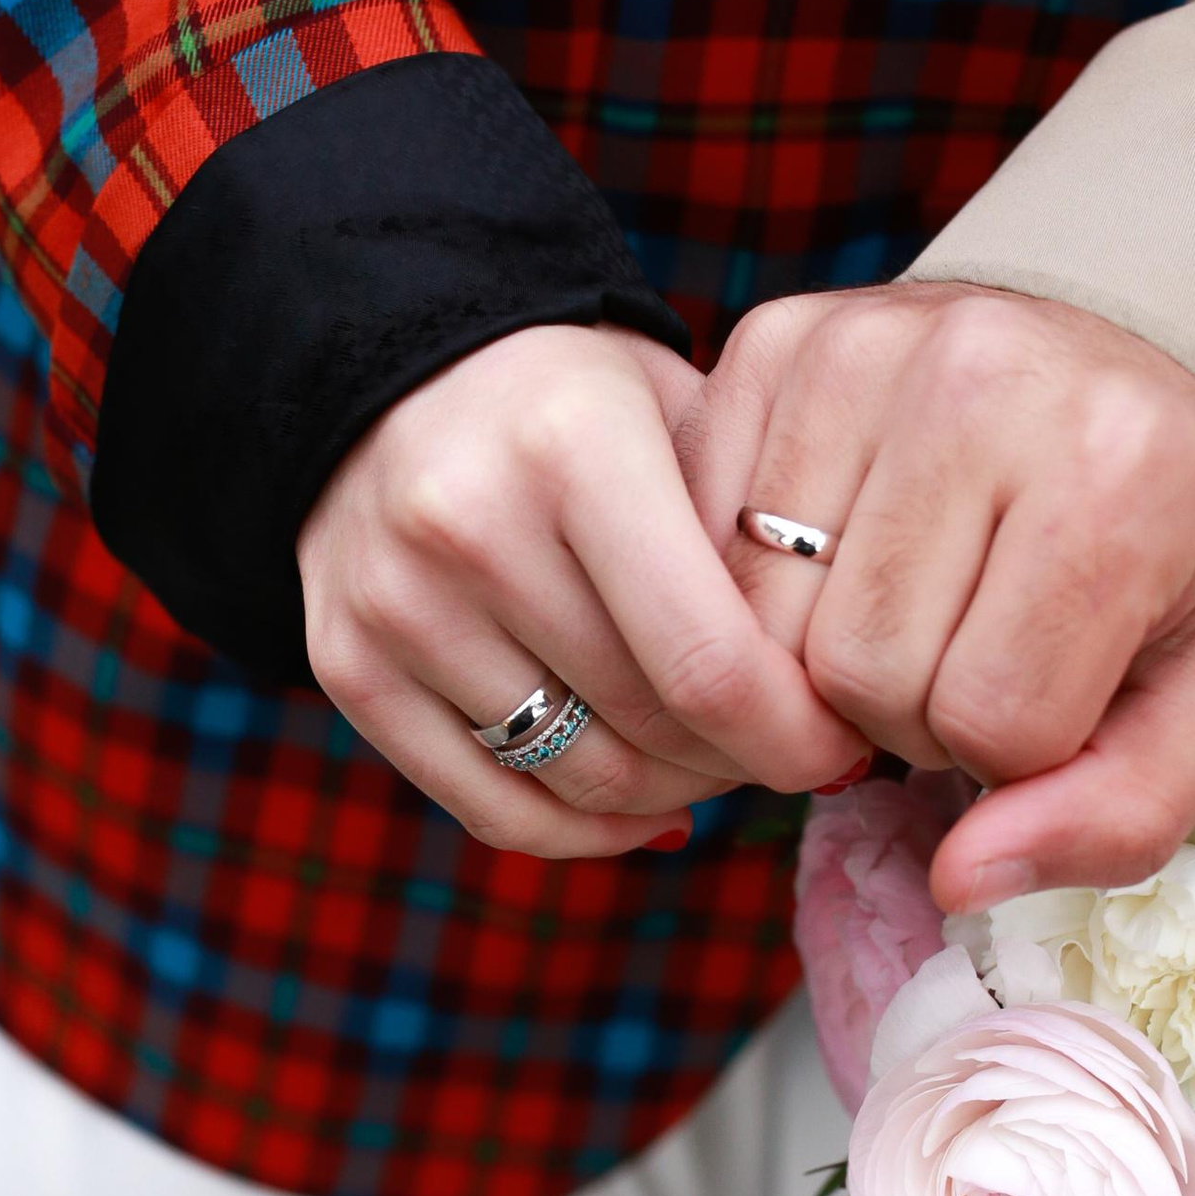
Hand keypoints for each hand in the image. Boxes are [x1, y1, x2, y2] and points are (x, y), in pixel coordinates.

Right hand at [299, 324, 862, 856]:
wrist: (393, 365)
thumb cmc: (574, 400)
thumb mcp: (678, 412)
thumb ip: (754, 535)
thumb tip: (847, 701)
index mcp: (571, 447)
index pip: (707, 663)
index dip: (794, 737)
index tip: (841, 747)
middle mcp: (464, 526)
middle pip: (649, 730)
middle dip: (743, 761)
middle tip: (788, 746)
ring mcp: (393, 604)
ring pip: (579, 780)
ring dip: (673, 794)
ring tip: (717, 761)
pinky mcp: (346, 664)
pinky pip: (492, 809)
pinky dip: (587, 830)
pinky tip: (646, 808)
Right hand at [687, 284, 1194, 903]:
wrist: (1137, 356)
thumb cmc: (1177, 540)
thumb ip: (1116, 815)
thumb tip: (960, 882)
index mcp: (1118, 474)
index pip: (991, 722)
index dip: (1014, 754)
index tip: (1051, 693)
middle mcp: (981, 381)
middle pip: (862, 674)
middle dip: (913, 711)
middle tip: (974, 652)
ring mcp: (861, 344)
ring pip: (769, 621)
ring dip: (829, 657)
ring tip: (912, 609)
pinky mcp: (778, 339)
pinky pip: (713, 540)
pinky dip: (769, 588)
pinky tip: (846, 560)